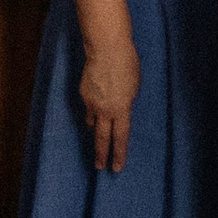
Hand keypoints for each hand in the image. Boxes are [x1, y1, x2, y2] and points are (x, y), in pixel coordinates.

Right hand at [77, 37, 139, 175]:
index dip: (119, 154)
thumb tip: (120, 111)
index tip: (117, 167)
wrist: (106, 50)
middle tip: (100, 167)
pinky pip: (88, 107)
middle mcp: (105, 111)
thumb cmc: (127, 65)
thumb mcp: (135, 87)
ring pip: (93, 123)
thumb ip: (127, 102)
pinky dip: (93, 108)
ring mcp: (91, 104)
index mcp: (122, 109)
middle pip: (102, 139)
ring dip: (97, 128)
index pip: (121, 138)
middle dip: (102, 155)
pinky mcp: (83, 95)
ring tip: (99, 132)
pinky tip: (97, 101)